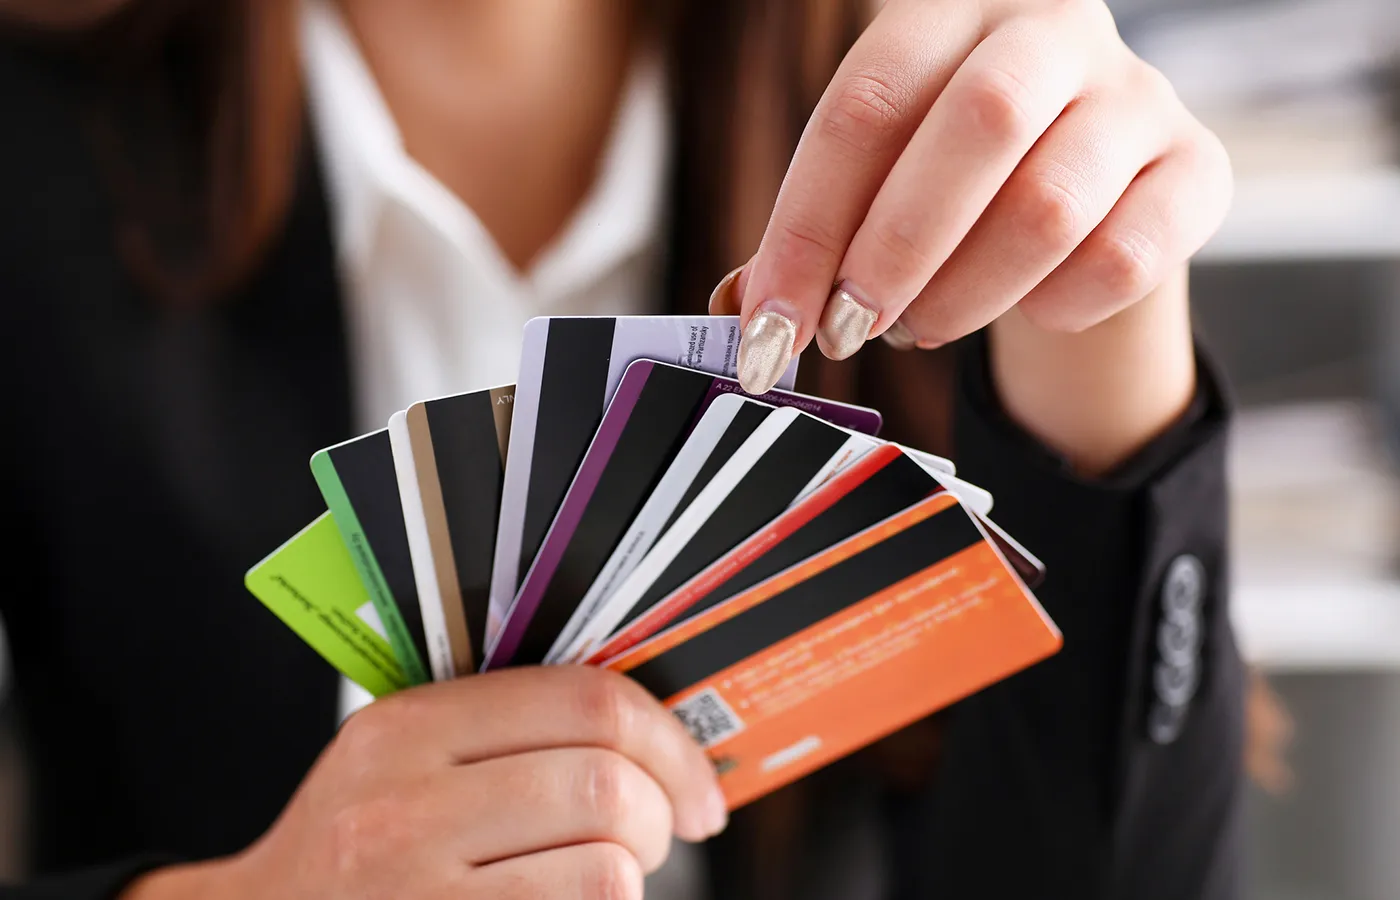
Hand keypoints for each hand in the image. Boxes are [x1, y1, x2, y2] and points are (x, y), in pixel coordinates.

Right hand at [123, 668, 725, 899]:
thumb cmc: (353, 842)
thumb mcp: (403, 757)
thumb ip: (504, 727)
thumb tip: (647, 726)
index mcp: (410, 726)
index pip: (585, 700)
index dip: (669, 740)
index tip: (697, 780)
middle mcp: (406, 804)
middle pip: (604, 782)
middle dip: (660, 812)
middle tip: (660, 831)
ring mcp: (418, 887)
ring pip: (603, 866)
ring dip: (631, 875)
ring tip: (609, 874)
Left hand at [711, 0, 1229, 468]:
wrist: (1087, 187)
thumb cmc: (955, 181)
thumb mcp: (876, 182)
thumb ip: (814, 238)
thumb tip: (748, 316)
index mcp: (949, 10)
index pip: (867, 102)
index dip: (808, 225)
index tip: (770, 325)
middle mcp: (1052, 29)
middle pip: (980, 123)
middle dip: (894, 250)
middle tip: (848, 330)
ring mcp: (1138, 94)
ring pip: (1051, 205)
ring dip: (965, 293)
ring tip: (924, 324)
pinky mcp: (1199, 170)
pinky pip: (1124, 258)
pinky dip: (1056, 308)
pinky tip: (1025, 310)